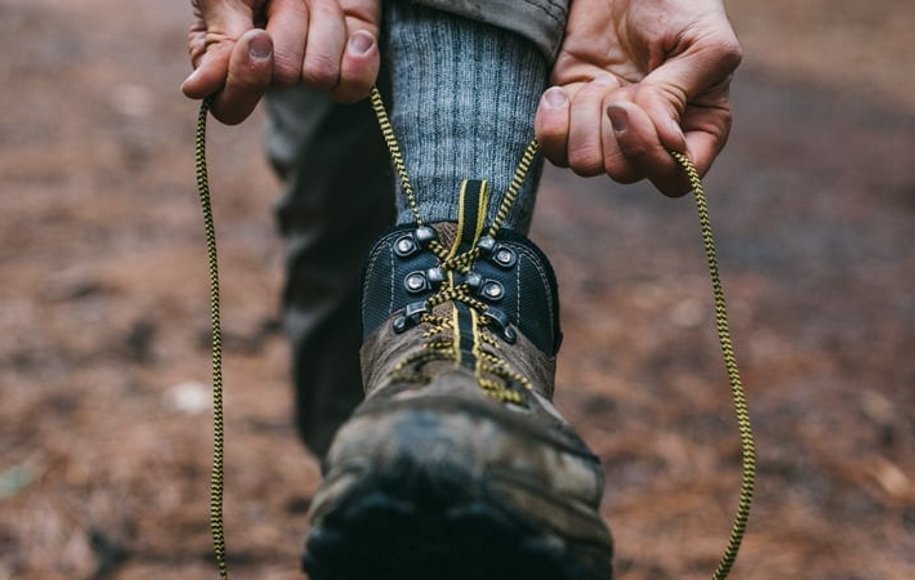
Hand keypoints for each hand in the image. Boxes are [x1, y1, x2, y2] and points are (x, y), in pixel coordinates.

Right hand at [181, 0, 380, 124]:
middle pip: (284, 80)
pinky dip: (359, 59)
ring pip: (320, 75)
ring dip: (319, 23)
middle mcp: (271, 74)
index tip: (256, 37)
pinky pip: (355, 85)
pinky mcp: (350, 62)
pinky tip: (357, 37)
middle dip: (286, 23)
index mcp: (227, 61)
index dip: (247, 80)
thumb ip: (217, 38)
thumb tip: (197, 90)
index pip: (231, 107)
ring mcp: (312, 70)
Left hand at [535, 0, 741, 194]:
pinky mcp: (569, 118)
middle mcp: (651, 139)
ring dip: (586, 119)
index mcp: (697, 128)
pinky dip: (552, 122)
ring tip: (601, 79)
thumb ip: (683, 92)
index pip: (675, 180)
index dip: (652, 156)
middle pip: (624, 173)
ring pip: (586, 165)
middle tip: (619, 81)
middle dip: (615, 126)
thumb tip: (664, 141)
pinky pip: (552, 149)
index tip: (635, 106)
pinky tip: (560, 91)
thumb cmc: (678, 2)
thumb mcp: (701, 41)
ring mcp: (607, 132)